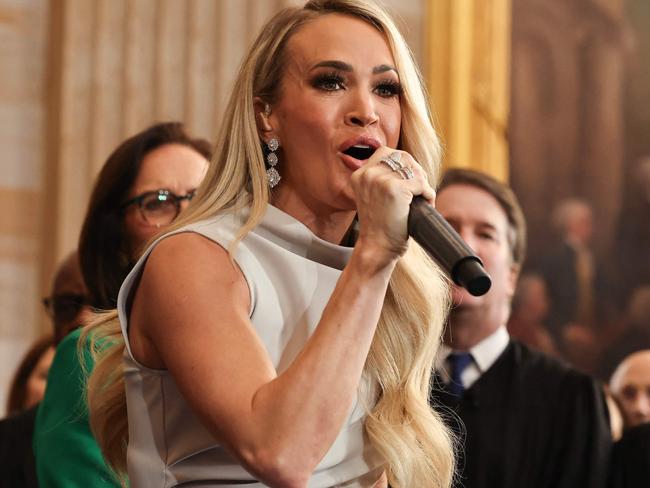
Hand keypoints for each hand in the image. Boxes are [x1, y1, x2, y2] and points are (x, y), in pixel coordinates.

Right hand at [350, 147, 434, 264]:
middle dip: (416, 171)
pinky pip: (422, 184)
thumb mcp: (373, 197)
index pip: (387, 152)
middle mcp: (367, 174)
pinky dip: (429, 194)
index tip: (409, 180)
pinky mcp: (395, 189)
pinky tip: (427, 204)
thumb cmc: (380, 227)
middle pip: (403, 156)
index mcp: (359, 174)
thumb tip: (411, 165)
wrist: (377, 248)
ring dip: (423, 183)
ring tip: (422, 198)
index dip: (403, 163)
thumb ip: (383, 179)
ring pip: (414, 169)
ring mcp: (380, 180)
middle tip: (420, 190)